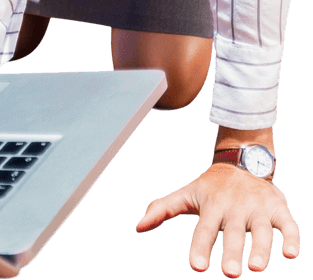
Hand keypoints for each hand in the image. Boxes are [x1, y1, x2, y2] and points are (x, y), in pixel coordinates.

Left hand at [136, 163, 299, 275]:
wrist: (242, 162)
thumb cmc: (210, 187)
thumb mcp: (186, 194)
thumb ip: (162, 209)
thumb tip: (137, 227)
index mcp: (211, 205)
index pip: (204, 229)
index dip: (200, 247)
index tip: (196, 267)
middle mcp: (235, 207)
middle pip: (233, 233)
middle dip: (232, 252)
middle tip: (231, 273)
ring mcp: (258, 208)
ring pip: (262, 231)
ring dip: (261, 249)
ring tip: (256, 267)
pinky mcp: (279, 209)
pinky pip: (289, 225)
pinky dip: (292, 239)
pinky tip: (291, 254)